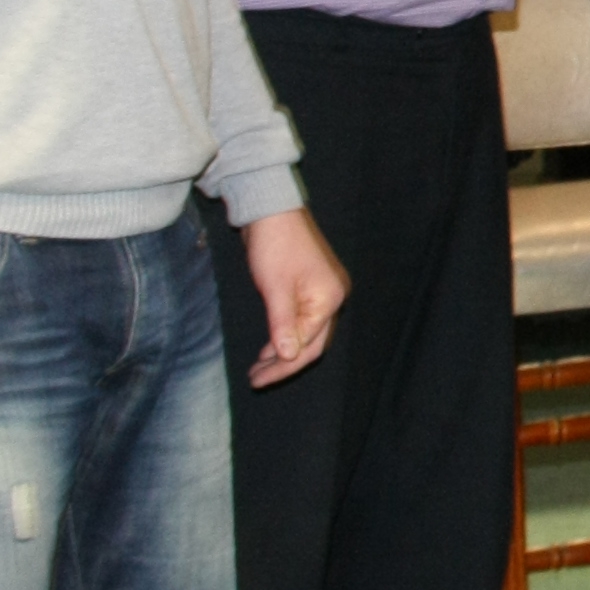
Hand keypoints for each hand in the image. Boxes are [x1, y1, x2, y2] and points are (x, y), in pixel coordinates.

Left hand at [238, 209, 348, 389]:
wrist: (273, 210)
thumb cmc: (275, 246)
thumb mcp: (276, 289)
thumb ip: (283, 325)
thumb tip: (288, 356)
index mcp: (329, 299)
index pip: (309, 345)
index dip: (282, 367)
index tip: (257, 379)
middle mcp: (333, 297)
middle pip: (313, 342)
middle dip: (284, 363)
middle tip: (255, 379)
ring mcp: (324, 291)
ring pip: (307, 332)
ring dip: (283, 350)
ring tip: (258, 367)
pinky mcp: (310, 287)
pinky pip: (302, 320)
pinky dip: (285, 334)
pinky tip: (269, 345)